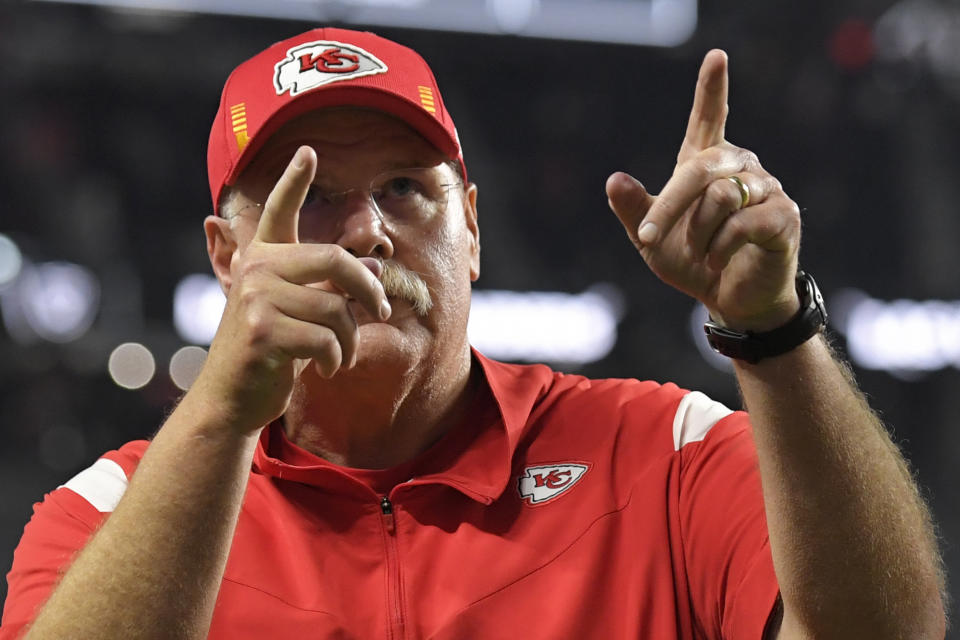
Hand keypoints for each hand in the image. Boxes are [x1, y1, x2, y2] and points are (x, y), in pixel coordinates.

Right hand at [195, 146, 391, 432]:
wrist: (232, 398)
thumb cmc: (272, 353)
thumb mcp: (301, 314)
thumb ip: (330, 287)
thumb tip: (371, 264)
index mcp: (263, 258)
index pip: (279, 211)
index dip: (294, 181)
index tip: (309, 150)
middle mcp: (255, 268)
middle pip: (336, 260)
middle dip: (369, 290)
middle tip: (381, 312)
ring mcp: (255, 297)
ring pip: (337, 308)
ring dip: (350, 340)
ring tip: (339, 354)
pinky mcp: (262, 330)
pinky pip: (327, 339)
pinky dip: (338, 360)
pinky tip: (326, 369)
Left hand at [606, 50, 801, 330]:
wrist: (731, 299)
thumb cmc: (693, 261)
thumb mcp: (650, 240)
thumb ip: (633, 210)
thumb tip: (613, 179)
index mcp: (707, 164)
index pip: (709, 118)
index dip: (712, 89)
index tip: (716, 56)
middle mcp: (740, 167)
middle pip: (701, 168)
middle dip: (669, 206)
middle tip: (646, 237)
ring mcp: (766, 189)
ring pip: (721, 197)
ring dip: (699, 233)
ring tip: (701, 252)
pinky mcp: (784, 216)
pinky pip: (744, 222)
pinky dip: (721, 245)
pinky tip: (717, 258)